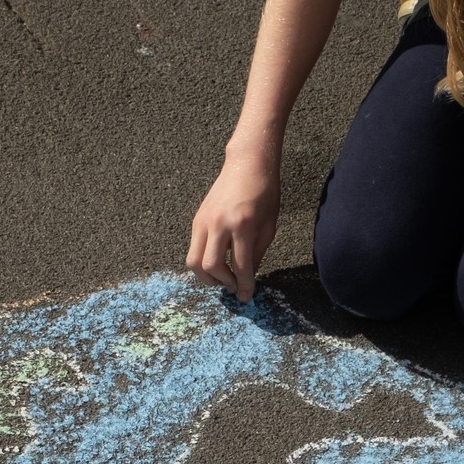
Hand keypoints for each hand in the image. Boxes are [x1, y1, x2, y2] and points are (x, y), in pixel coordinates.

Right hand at [187, 146, 280, 301]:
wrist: (248, 166)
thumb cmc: (265, 195)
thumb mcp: (268, 228)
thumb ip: (257, 254)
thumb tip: (247, 277)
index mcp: (242, 227)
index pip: (239, 267)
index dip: (244, 286)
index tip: (247, 297)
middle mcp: (218, 224)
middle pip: (210, 267)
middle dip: (223, 283)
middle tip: (236, 287)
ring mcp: (203, 221)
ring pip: (194, 260)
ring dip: (208, 276)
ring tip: (225, 279)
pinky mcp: (196, 219)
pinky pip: (194, 248)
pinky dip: (204, 261)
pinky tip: (219, 263)